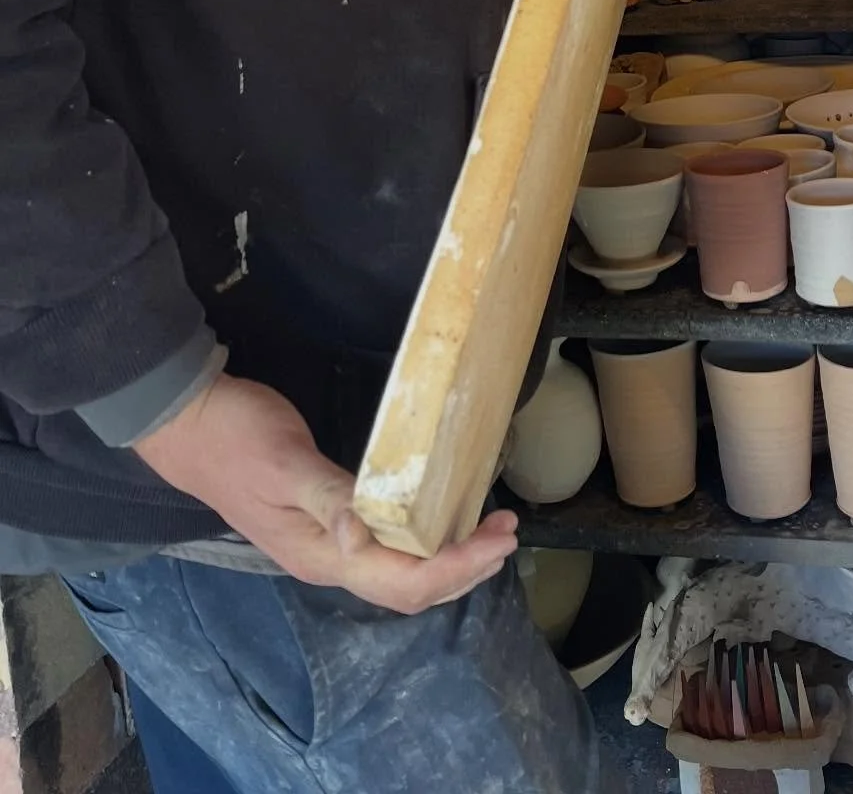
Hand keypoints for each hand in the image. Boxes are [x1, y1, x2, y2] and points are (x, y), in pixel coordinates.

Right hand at [134, 374, 517, 612]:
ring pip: (398, 574)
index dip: (455, 568)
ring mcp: (324, 546)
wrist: (187, 422)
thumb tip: (367, 535)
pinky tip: (442, 518)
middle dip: (463, 568)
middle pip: (407, 589)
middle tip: (507, 530)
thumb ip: (330, 498)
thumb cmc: (237, 436)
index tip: (497, 538)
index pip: (402, 583)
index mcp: (319, 555)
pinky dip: (423, 542)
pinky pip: (386, 550)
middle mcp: (326, 562)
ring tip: (489, 529)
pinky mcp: (324, 524)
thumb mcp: (287, 462)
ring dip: (448, 559)